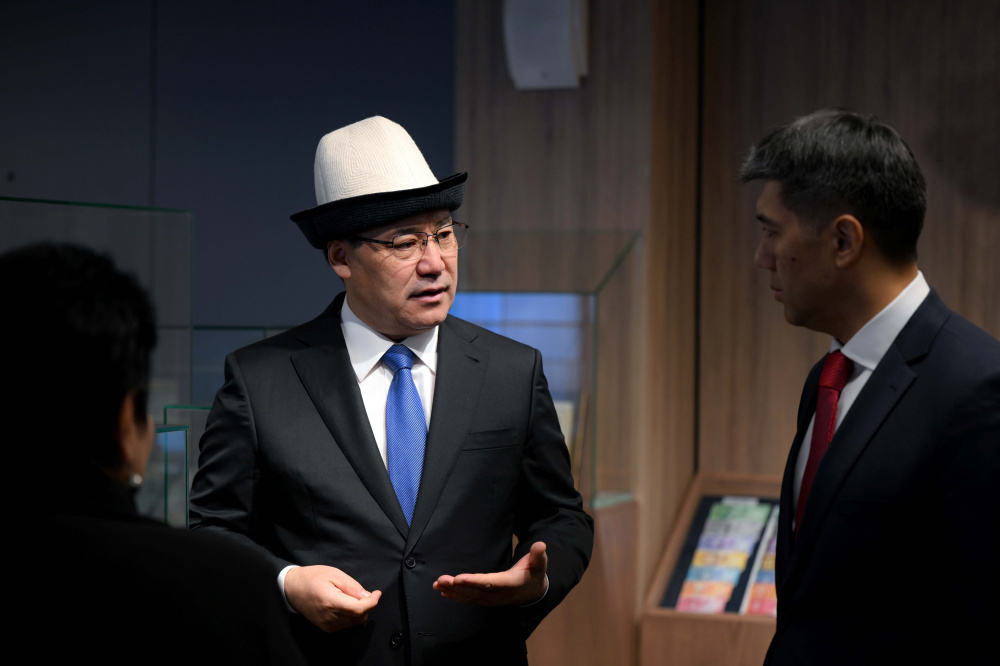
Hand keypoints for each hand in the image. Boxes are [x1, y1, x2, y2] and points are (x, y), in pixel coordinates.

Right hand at [284, 565, 380, 631]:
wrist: (293, 588)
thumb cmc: (312, 578)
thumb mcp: (335, 575)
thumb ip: (352, 587)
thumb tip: (367, 597)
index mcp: (331, 602)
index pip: (359, 609)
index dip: (372, 602)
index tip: (377, 593)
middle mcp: (329, 617)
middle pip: (359, 617)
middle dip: (367, 606)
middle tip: (365, 593)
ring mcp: (327, 625)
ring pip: (354, 622)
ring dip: (360, 611)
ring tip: (352, 597)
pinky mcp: (326, 628)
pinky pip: (346, 624)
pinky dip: (351, 616)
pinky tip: (346, 604)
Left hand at [432, 541, 547, 606]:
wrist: (533, 591)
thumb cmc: (534, 572)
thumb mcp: (539, 563)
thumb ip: (538, 555)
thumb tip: (540, 545)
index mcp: (510, 584)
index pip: (490, 583)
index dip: (474, 581)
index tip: (459, 578)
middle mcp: (499, 595)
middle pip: (476, 591)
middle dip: (457, 586)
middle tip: (441, 580)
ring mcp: (492, 599)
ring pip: (470, 596)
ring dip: (453, 591)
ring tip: (438, 584)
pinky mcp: (486, 600)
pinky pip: (470, 599)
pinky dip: (456, 596)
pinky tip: (444, 592)